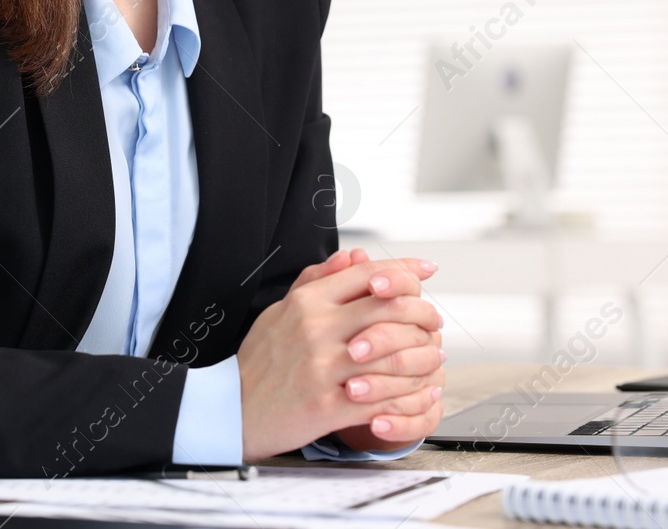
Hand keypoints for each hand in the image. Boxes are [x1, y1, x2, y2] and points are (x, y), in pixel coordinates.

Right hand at [235, 249, 442, 458]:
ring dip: (423, 356)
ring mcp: (323, 368)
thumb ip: (315, 281)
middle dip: (424, 311)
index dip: (403, 270)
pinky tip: (419, 392)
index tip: (425, 270)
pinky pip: (383, 397)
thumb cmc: (259, 362)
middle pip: (388, 307)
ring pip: (393, 353)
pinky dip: (409, 396)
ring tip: (434, 357)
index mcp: (306, 303)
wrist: (232, 410)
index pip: (365, 273)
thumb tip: (349, 257)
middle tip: (435, 320)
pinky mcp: (328, 405)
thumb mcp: (279, 311)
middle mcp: (315, 330)